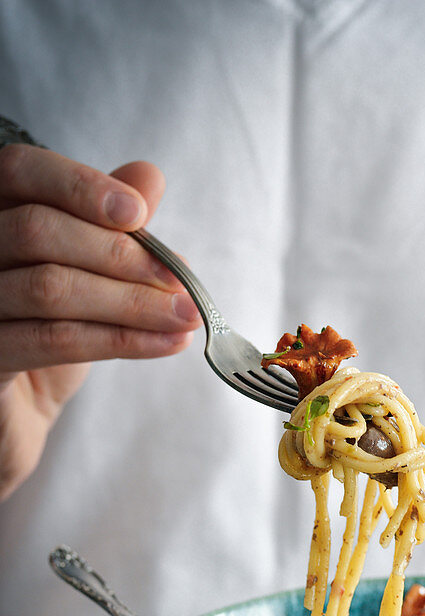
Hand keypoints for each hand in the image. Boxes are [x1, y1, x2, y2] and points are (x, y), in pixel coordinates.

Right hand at [0, 144, 201, 499]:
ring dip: (131, 301)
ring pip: (51, 288)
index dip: (80, 185)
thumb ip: (109, 224)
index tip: (139, 213)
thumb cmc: (46, 331)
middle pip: (38, 230)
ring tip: (185, 314)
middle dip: (120, 254)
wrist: (16, 414)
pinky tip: (165, 343)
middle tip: (179, 279)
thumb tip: (148, 180)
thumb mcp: (83, 272)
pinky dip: (120, 339)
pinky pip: (54, 341)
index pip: (21, 170)